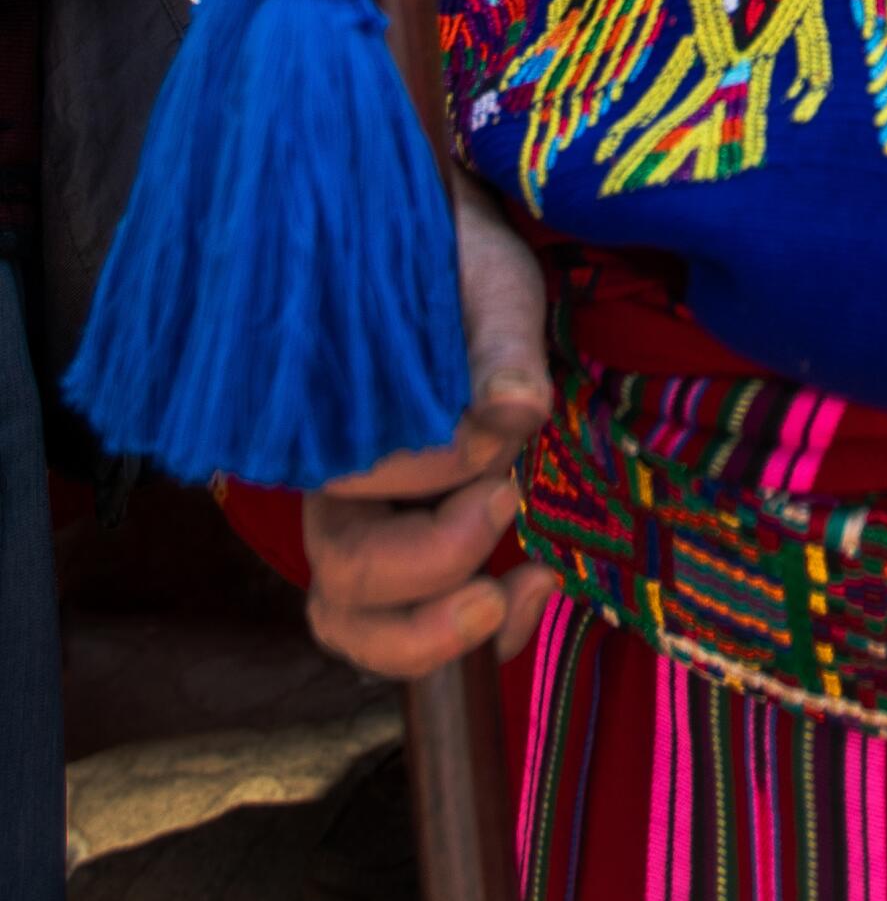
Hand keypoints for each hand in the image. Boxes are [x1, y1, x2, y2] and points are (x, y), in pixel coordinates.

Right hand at [303, 172, 558, 678]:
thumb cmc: (462, 268)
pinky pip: (411, 628)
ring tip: (521, 587)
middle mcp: (339, 485)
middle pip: (342, 573)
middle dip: (430, 566)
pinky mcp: (416, 554)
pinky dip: (470, 637)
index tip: (502, 452)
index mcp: (335, 418)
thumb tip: (519, 412)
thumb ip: (501, 345)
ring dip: (434, 630)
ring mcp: (369, 527)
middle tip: (506, 503)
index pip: (349, 483)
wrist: (458, 263)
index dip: (426, 482)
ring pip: (352, 618)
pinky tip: (536, 586)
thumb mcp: (492, 284)